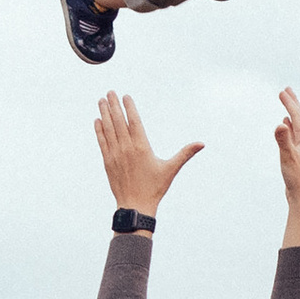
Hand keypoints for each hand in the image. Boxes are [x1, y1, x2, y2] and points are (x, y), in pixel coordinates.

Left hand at [95, 92, 202, 216]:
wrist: (135, 206)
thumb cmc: (155, 188)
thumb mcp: (171, 169)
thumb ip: (185, 154)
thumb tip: (202, 144)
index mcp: (142, 147)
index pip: (134, 121)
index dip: (129, 107)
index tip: (125, 96)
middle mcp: (127, 148)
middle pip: (118, 121)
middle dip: (113, 105)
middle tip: (109, 92)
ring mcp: (115, 154)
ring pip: (108, 129)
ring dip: (104, 113)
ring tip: (101, 100)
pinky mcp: (108, 162)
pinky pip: (102, 142)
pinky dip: (99, 130)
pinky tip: (97, 120)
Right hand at [274, 86, 299, 241]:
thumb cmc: (296, 178)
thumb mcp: (288, 157)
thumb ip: (283, 140)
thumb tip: (280, 124)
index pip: (297, 116)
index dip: (289, 103)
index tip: (282, 91)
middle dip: (293, 104)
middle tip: (287, 90)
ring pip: (298, 126)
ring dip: (292, 114)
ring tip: (288, 105)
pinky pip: (295, 135)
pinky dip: (290, 127)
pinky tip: (286, 126)